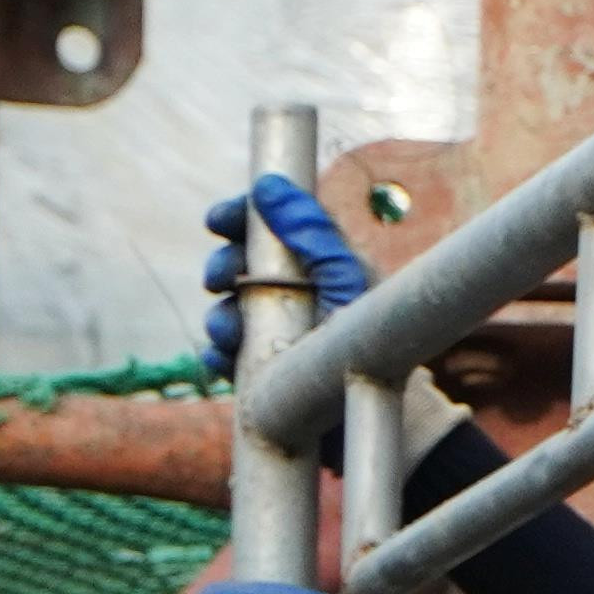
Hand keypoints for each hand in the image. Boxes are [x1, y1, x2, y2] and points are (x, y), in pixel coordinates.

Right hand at [202, 173, 372, 373]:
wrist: (374, 407)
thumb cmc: (370, 341)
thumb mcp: (344, 278)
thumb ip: (311, 232)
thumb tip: (268, 186)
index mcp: (321, 264)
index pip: (272, 227)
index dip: (240, 218)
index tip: (218, 220)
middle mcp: (298, 293)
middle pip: (240, 266)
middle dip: (222, 268)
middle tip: (218, 279)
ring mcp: (279, 331)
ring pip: (228, 311)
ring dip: (220, 318)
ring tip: (230, 333)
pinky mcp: (265, 371)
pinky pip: (226, 354)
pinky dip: (220, 355)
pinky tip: (225, 359)